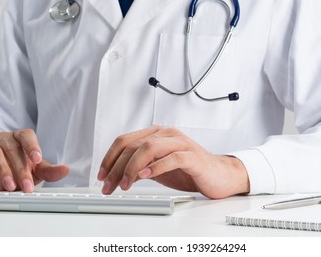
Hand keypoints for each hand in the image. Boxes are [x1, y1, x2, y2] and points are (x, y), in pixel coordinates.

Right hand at [0, 129, 69, 191]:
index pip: (27, 135)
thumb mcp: (36, 173)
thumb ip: (50, 171)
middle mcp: (4, 139)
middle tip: (27, 186)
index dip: (32, 145)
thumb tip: (65, 170)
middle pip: (13, 148)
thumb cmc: (18, 172)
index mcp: (20, 139)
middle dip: (21, 169)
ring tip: (10, 185)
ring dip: (4, 169)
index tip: (37, 158)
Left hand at [97, 126, 249, 198]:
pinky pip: (172, 157)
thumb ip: (140, 166)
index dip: (109, 157)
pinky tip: (145, 176)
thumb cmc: (188, 170)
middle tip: (108, 186)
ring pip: (149, 147)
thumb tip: (116, 174)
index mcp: (156, 134)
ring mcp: (180, 143)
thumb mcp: (157, 168)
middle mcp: (166, 134)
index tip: (101, 175)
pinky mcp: (193, 156)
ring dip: (132, 167)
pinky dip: (156, 167)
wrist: (219, 175)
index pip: (125, 140)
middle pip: (133, 145)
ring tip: (125, 184)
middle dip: (116, 167)